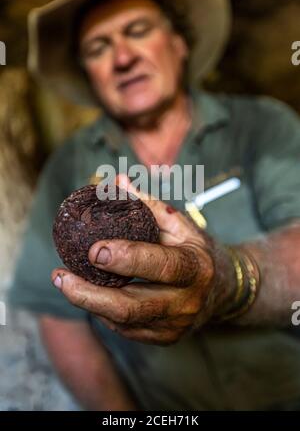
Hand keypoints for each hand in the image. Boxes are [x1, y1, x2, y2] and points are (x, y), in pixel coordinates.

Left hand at [52, 176, 233, 344]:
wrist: (223, 290)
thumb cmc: (195, 250)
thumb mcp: (180, 224)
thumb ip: (148, 205)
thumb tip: (116, 181)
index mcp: (195, 268)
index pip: (161, 266)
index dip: (127, 259)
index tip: (93, 249)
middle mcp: (187, 302)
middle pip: (132, 306)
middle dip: (90, 294)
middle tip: (60, 275)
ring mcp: (175, 326)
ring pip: (123, 321)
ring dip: (88, 302)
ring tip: (63, 281)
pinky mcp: (163, 339)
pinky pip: (125, 329)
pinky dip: (102, 310)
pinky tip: (88, 293)